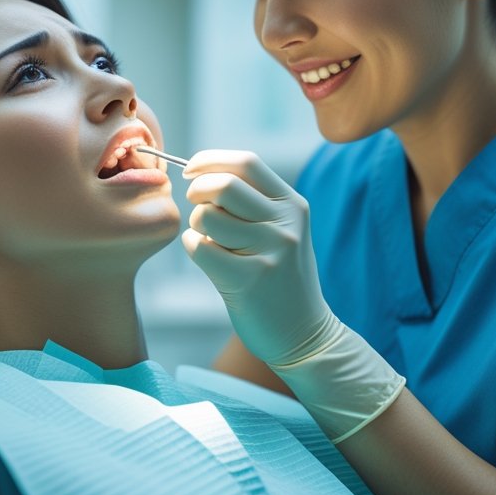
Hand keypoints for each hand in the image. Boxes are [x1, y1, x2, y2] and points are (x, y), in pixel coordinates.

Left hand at [180, 149, 334, 367]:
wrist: (305, 333)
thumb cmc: (280, 276)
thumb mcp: (281, 230)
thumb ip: (252, 201)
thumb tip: (200, 171)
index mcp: (292, 204)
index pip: (246, 163)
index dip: (209, 160)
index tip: (190, 170)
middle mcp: (285, 224)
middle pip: (222, 185)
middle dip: (197, 191)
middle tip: (196, 207)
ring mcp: (270, 251)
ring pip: (207, 217)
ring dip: (197, 226)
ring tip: (212, 241)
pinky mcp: (250, 280)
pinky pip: (200, 249)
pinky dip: (196, 249)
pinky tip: (211, 261)